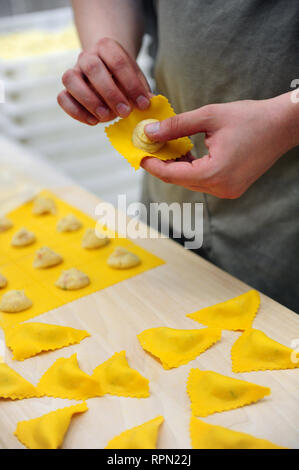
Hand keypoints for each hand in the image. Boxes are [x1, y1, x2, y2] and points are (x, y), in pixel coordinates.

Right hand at [57, 37, 150, 124]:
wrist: (107, 72)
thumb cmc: (124, 79)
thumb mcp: (137, 81)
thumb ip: (142, 92)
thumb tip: (149, 105)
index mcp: (107, 47)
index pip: (118, 61)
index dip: (132, 84)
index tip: (143, 104)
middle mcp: (87, 56)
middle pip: (92, 67)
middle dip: (110, 93)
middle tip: (125, 112)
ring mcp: (74, 71)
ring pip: (70, 79)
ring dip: (90, 101)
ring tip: (106, 117)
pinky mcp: (66, 89)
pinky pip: (62, 98)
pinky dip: (76, 112)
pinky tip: (93, 121)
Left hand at [141, 96, 295, 197]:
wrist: (282, 126)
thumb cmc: (250, 117)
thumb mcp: (209, 116)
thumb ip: (177, 126)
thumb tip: (150, 133)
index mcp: (214, 174)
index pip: (172, 174)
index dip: (152, 164)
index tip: (139, 153)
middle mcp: (221, 188)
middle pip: (180, 180)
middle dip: (163, 164)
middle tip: (149, 147)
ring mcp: (228, 191)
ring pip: (191, 182)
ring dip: (177, 167)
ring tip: (165, 147)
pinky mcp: (232, 188)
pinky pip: (204, 181)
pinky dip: (192, 169)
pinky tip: (184, 153)